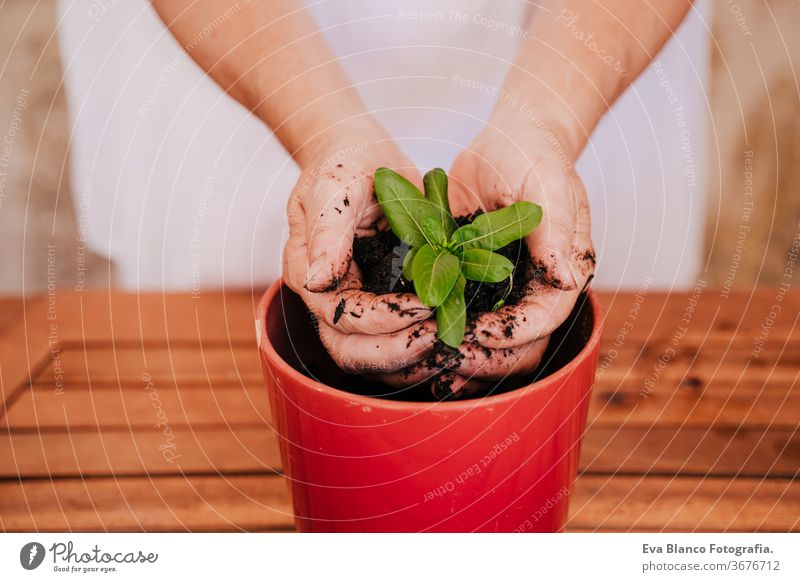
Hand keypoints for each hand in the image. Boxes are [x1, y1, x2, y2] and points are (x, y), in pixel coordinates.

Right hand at [283, 123, 437, 373]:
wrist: (362, 154)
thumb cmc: (344, 162)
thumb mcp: (335, 185)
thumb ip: (327, 231)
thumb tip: (317, 282)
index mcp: (309, 273)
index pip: (342, 317)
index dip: (383, 320)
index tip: (426, 306)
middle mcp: (329, 297)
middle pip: (352, 351)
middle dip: (398, 351)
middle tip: (442, 336)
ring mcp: (355, 302)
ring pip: (375, 355)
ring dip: (412, 358)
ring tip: (452, 341)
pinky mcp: (382, 301)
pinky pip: (398, 338)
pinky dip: (424, 344)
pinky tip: (454, 335)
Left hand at [384, 111, 594, 397]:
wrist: (506, 143)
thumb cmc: (536, 158)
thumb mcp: (549, 186)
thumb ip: (556, 230)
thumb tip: (565, 276)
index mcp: (560, 273)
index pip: (544, 318)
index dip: (514, 333)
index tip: (479, 333)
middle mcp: (531, 288)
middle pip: (517, 343)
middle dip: (486, 355)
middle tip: (450, 355)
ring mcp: (500, 287)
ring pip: (486, 339)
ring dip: (461, 353)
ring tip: (427, 358)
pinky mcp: (469, 279)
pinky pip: (457, 314)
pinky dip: (439, 328)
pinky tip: (413, 336)